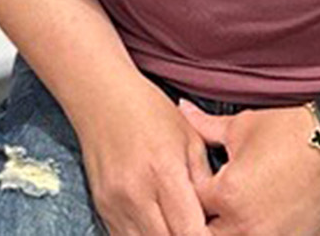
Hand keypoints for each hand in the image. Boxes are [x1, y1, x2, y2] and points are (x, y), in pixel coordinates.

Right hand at [74, 78, 211, 235]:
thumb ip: (204, 179)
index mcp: (164, 172)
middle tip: (199, 229)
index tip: (216, 231)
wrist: (102, 98)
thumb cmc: (149, 111)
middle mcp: (137, 195)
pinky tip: (159, 226)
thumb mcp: (189, 137)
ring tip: (179, 226)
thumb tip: (217, 213)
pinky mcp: (103, 211)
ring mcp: (115, 206)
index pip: (190, 232)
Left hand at [178, 101, 319, 235]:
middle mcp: (243, 227)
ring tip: (235, 216)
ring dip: (226, 232)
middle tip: (211, 207)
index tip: (196, 184)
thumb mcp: (243, 126)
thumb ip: (205, 128)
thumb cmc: (290, 131)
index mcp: (227, 194)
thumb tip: (181, 109)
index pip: (190, 204)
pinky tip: (257, 223)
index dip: (188, 193)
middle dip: (202, 224)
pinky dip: (254, 235)